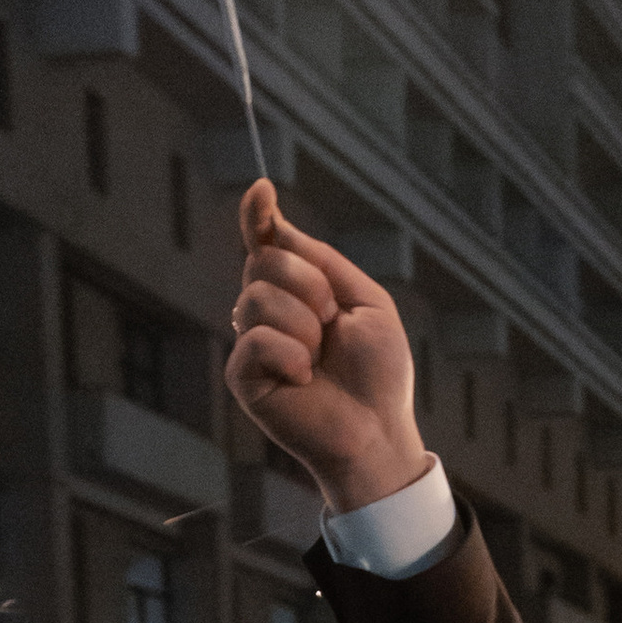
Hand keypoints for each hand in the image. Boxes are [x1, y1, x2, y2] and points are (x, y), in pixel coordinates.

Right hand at [224, 185, 427, 512]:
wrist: (378, 431)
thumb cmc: (378, 375)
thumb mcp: (366, 302)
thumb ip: (324, 261)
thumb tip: (278, 223)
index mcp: (298, 291)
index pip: (268, 243)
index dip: (260, 216)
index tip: (262, 191)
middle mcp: (269, 311)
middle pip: (265, 260)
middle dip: (310, 285)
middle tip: (332, 325)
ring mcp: (252, 341)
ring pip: (258, 296)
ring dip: (304, 324)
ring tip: (319, 358)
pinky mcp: (243, 375)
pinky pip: (255, 339)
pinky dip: (290, 354)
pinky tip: (304, 379)